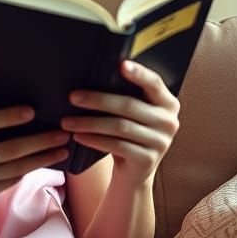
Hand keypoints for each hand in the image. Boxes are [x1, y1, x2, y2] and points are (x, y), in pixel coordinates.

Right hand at [0, 107, 69, 212]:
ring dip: (41, 159)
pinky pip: (9, 182)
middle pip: (8, 150)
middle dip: (38, 142)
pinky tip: (41, 162)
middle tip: (61, 134)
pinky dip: (26, 171)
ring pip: (14, 169)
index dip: (8, 117)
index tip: (31, 112)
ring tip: (61, 150)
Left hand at [60, 61, 179, 188]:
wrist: (134, 173)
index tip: (121, 64)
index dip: (139, 73)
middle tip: (73, 97)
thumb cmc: (128, 136)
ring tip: (67, 121)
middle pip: (130, 105)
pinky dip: (94, 140)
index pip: (154, 83)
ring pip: (120, 126)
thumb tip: (93, 76)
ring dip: (90, 122)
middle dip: (98, 100)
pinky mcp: (147, 160)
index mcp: (168, 103)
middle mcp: (169, 121)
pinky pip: (117, 146)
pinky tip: (78, 136)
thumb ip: (124, 97)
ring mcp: (161, 142)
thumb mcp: (131, 116)